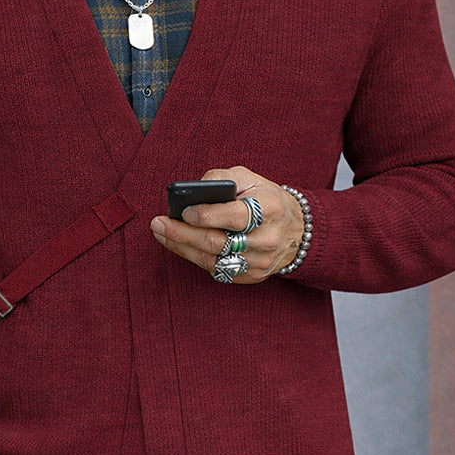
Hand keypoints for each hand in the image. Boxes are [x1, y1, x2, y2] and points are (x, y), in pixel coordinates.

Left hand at [151, 167, 304, 283]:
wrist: (296, 230)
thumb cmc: (265, 199)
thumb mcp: (250, 179)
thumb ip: (222, 178)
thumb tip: (193, 189)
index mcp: (270, 210)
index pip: (236, 216)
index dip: (207, 215)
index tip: (184, 211)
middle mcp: (267, 239)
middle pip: (218, 241)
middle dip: (183, 233)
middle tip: (158, 224)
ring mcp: (259, 262)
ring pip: (213, 259)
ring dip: (182, 246)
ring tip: (160, 233)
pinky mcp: (250, 276)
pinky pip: (216, 270)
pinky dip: (194, 256)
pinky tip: (179, 244)